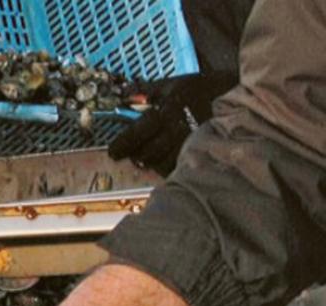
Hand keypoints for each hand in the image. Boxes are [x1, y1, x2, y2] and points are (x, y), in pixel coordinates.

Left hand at [107, 72, 238, 175]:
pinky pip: (179, 169)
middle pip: (146, 155)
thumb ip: (147, 91)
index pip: (136, 135)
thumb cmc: (205, 89)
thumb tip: (122, 95)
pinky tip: (171, 160)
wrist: (243, 96)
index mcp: (167, 112)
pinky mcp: (204, 155)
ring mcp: (192, 145)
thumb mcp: (176, 84)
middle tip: (134, 154)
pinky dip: (171, 167)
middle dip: (137, 155)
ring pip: (161, 165)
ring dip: (153, 163)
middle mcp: (178, 130)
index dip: (121, 146)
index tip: (114, 152)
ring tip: (154, 156)